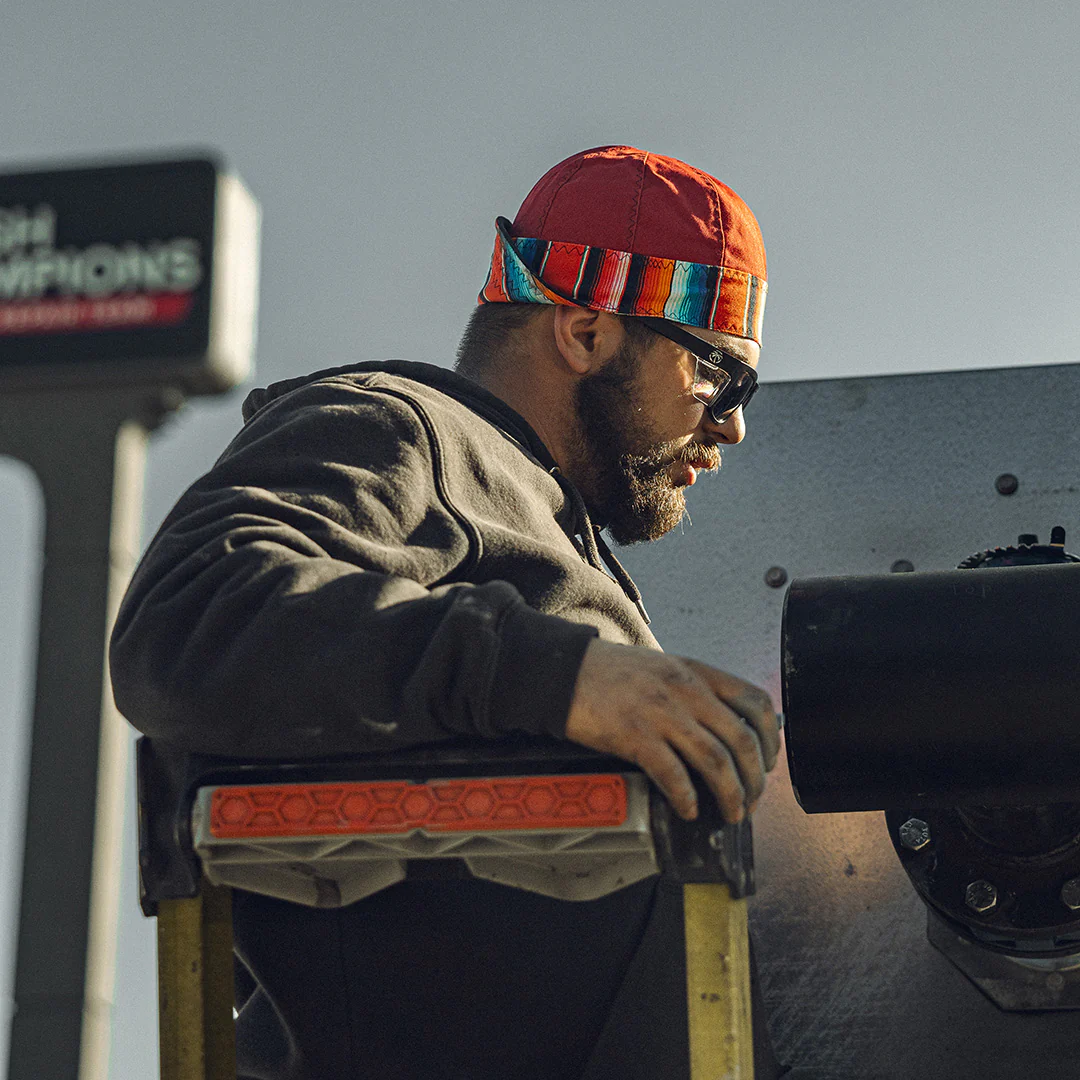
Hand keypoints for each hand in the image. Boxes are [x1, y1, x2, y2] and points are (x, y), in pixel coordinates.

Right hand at [564, 639, 780, 821]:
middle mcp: (685, 690)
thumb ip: (694, 689)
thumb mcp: (664, 666)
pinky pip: (673, 774)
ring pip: (716, 761)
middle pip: (741, 739)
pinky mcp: (634, 735)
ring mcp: (660, 713)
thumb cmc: (611, 672)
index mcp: (696, 672)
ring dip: (731, 794)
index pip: (755, 701)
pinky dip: (687, 797)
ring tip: (732, 813)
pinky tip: (689, 809)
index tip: (768, 761)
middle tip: (752, 800)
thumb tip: (722, 724)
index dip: (771, 737)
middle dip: (755, 778)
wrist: (563, 669)